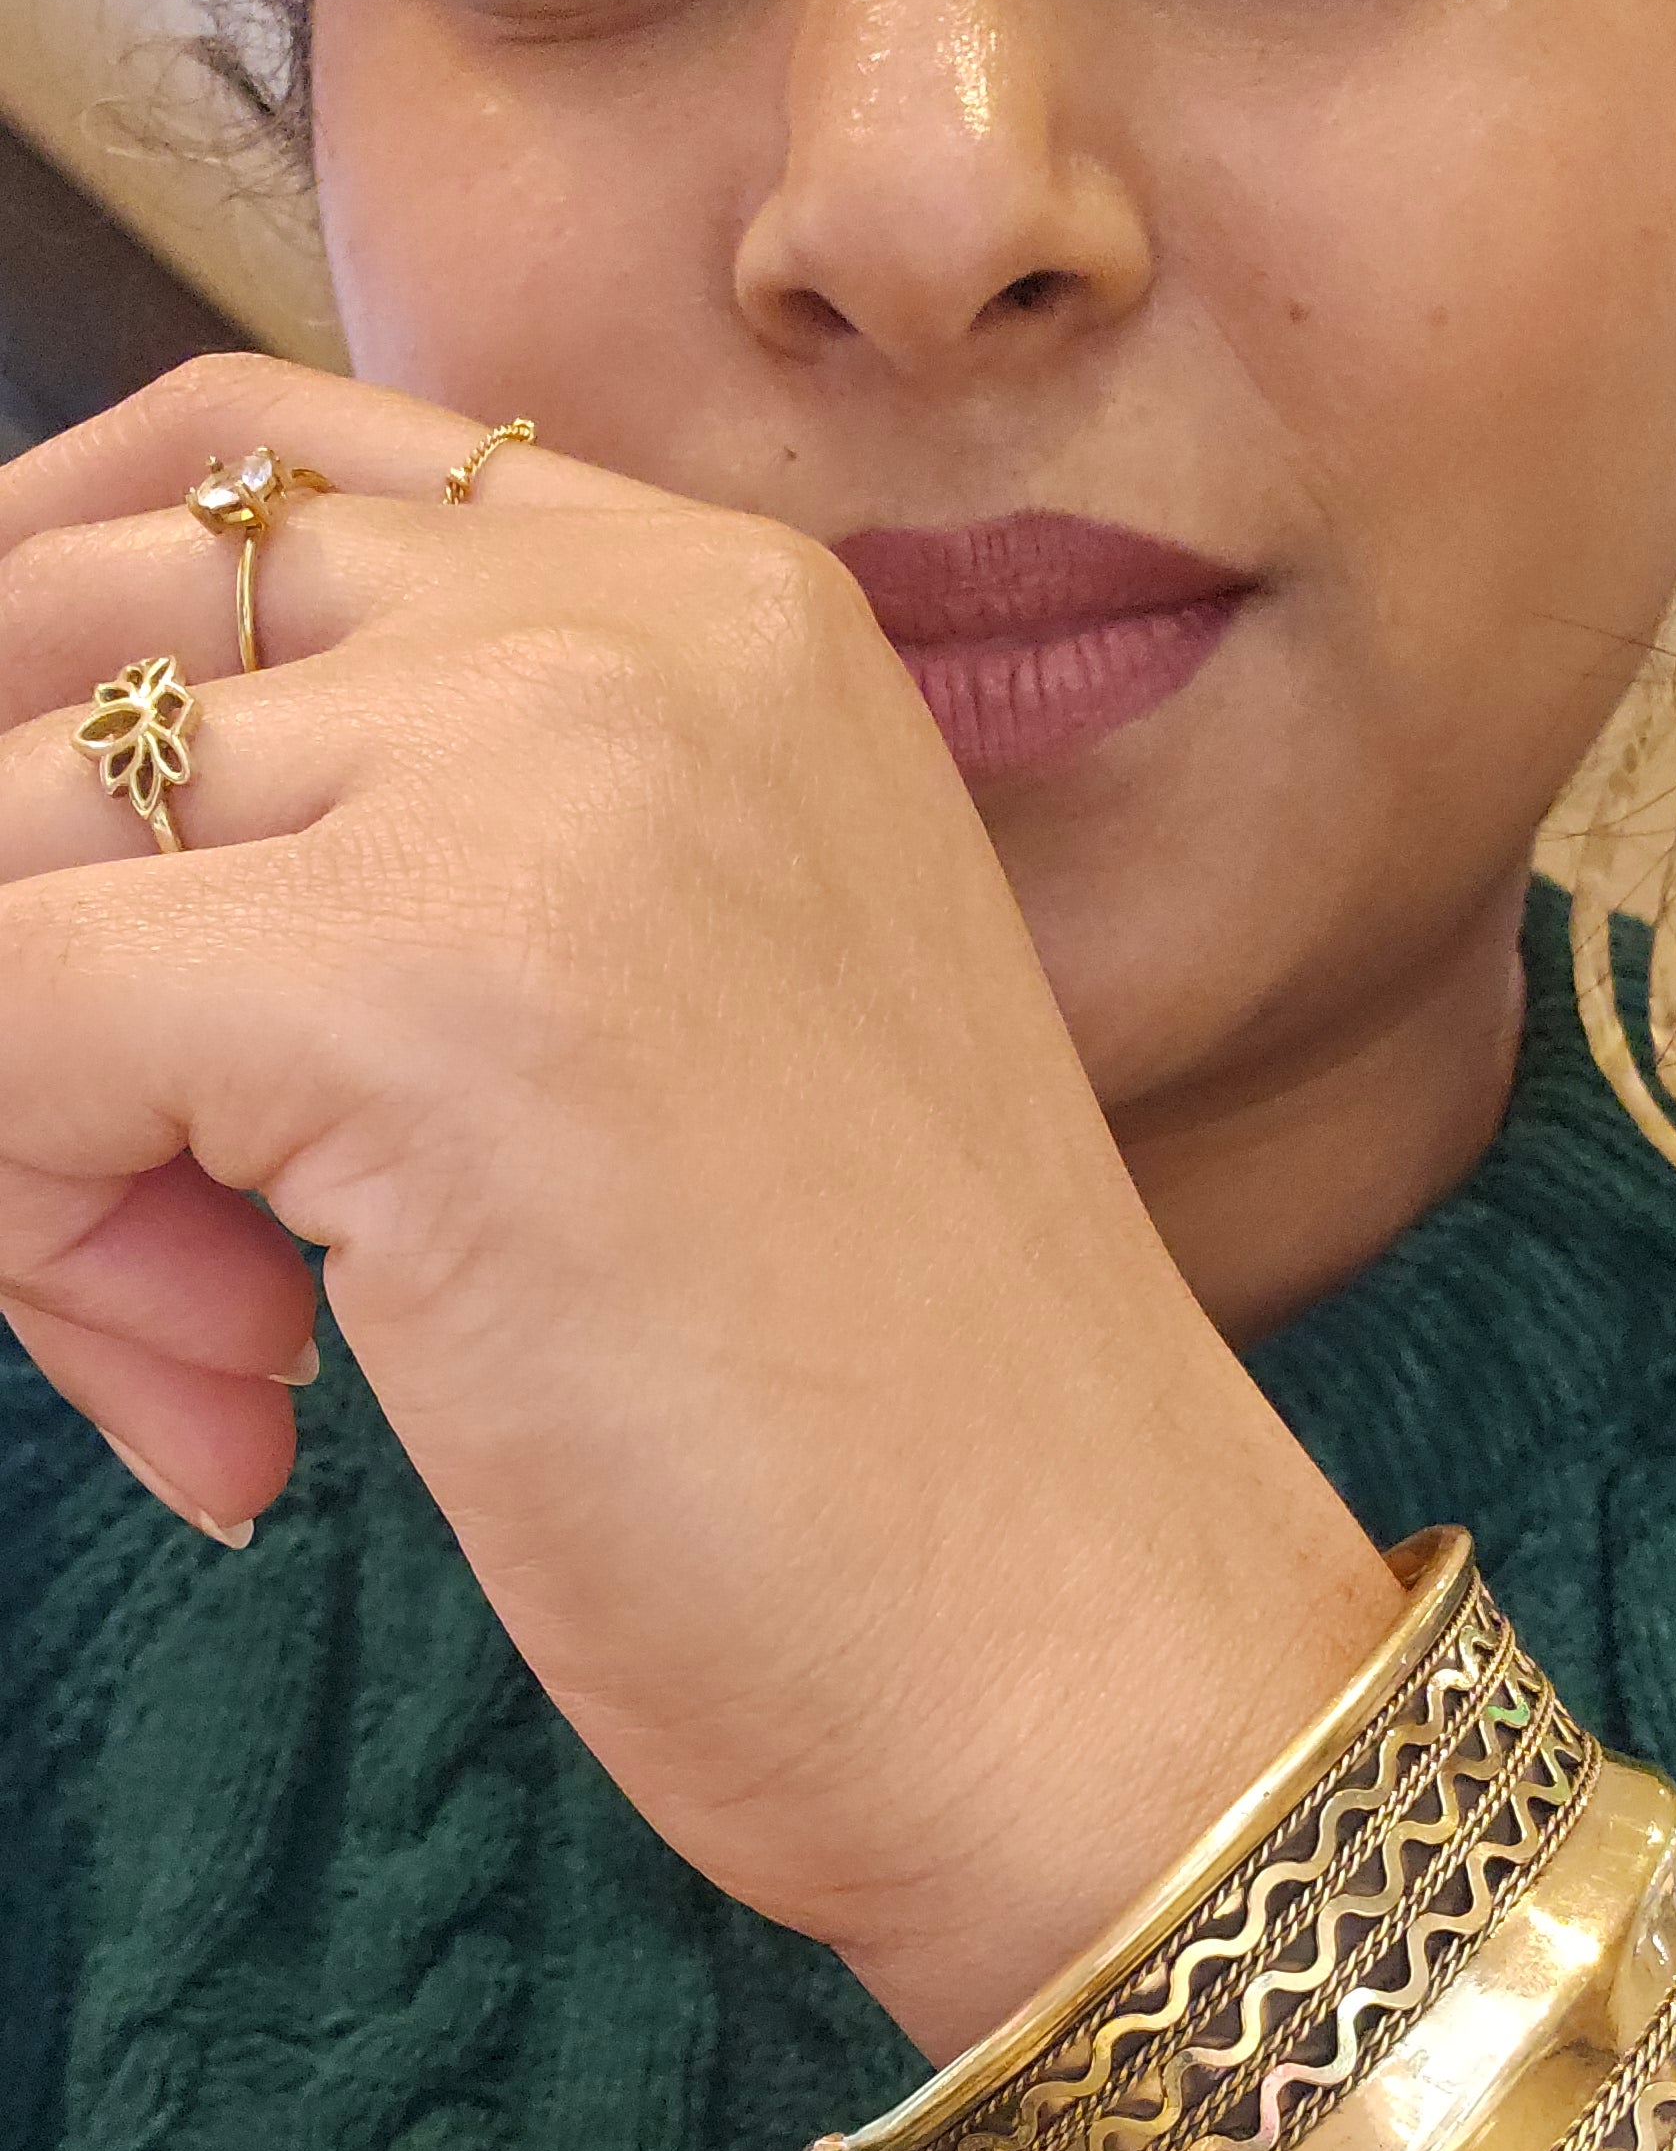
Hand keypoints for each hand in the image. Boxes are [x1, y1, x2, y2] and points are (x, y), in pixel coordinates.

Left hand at [0, 357, 1392, 2050]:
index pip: (235, 485)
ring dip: (23, 1130)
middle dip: (14, 932)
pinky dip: (24, 1226)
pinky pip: (1, 1017)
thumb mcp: (663, 1035)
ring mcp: (548, 784)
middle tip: (121, 1243)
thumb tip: (28, 920)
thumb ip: (421, 874)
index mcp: (726, 612)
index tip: (75, 972)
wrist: (1092, 1666)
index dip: (58, 705)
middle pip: (74, 637)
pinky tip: (228, 1414)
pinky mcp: (430, 991)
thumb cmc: (883, 1433)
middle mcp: (640, 628)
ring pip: (8, 833)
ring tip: (218, 1365)